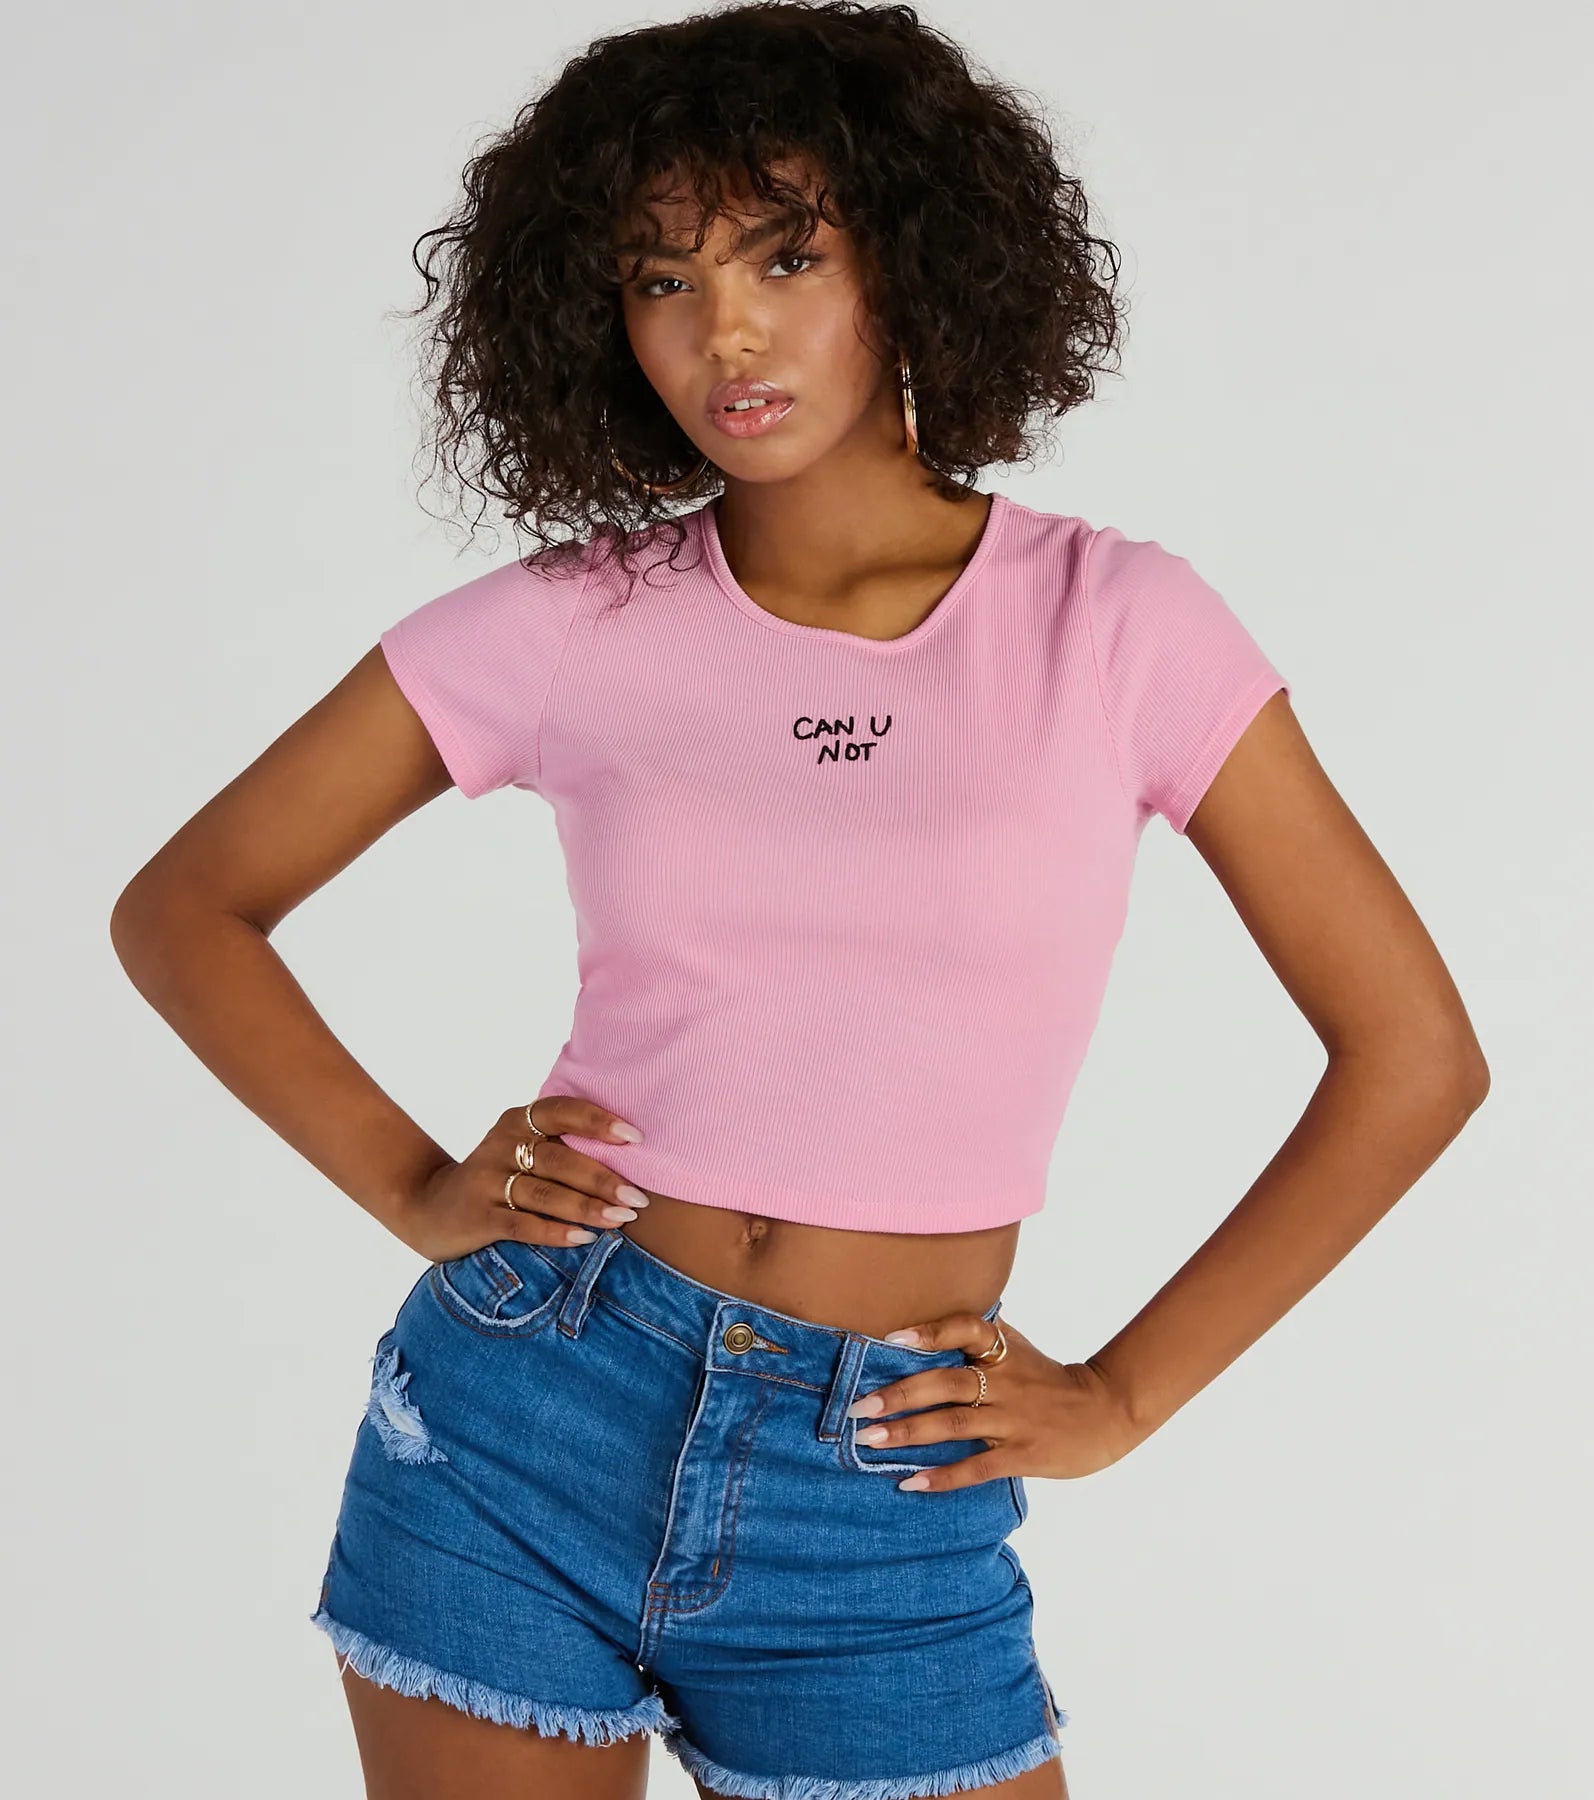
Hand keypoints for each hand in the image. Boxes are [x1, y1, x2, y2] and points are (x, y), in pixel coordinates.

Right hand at [390, 1097, 648, 1264]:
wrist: (429, 1207)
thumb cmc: (497, 1177)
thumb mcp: (520, 1149)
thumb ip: (561, 1145)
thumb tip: (632, 1155)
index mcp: (517, 1121)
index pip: (562, 1111)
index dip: (598, 1122)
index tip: (636, 1138)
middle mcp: (501, 1145)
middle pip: (560, 1159)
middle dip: (603, 1179)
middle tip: (639, 1197)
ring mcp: (487, 1181)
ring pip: (545, 1193)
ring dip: (587, 1207)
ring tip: (621, 1219)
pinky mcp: (478, 1217)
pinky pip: (522, 1224)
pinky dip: (555, 1232)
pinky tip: (584, 1238)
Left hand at [846, 1310, 1142, 1491]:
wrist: (1106, 1411)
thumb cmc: (1049, 1379)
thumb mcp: (1018, 1348)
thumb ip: (979, 1338)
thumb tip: (924, 1326)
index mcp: (1003, 1350)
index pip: (966, 1328)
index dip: (930, 1331)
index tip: (891, 1338)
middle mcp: (1005, 1381)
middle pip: (946, 1383)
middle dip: (898, 1395)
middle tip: (857, 1407)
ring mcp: (1014, 1419)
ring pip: (953, 1425)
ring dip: (908, 1434)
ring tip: (868, 1440)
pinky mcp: (1023, 1454)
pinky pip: (976, 1467)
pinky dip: (942, 1477)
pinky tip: (910, 1482)